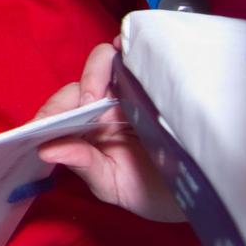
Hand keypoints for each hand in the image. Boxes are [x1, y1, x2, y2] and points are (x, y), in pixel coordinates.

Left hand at [35, 42, 182, 222]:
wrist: (200, 194)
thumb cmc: (152, 191)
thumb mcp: (113, 185)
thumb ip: (83, 166)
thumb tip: (46, 150)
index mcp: (86, 129)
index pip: (60, 108)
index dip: (50, 111)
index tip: (45, 124)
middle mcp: (103, 108)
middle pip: (81, 83)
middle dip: (79, 89)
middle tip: (89, 104)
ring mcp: (129, 94)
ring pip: (106, 65)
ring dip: (99, 70)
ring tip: (103, 92)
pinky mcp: (155, 85)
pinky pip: (136, 61)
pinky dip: (127, 52)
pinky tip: (124, 52)